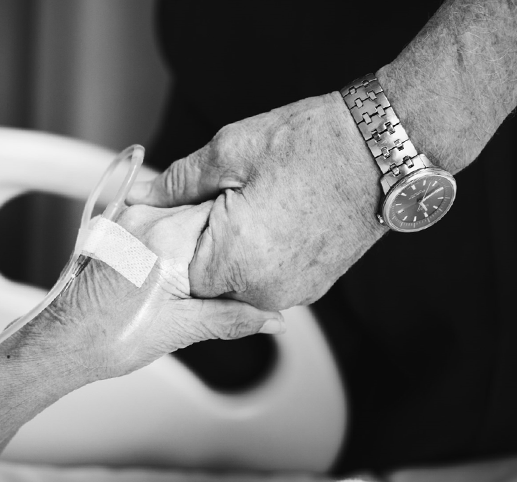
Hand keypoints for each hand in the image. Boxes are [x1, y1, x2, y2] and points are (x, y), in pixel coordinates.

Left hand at [36, 202, 283, 380]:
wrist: (62, 342)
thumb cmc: (107, 338)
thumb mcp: (180, 330)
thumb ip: (230, 317)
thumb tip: (271, 318)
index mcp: (166, 239)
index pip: (224, 214)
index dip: (244, 233)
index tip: (256, 254)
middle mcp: (145, 220)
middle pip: (204, 211)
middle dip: (224, 237)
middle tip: (234, 272)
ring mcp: (129, 221)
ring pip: (183, 215)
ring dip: (200, 238)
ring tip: (201, 276)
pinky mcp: (119, 229)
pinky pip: (161, 221)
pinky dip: (178, 239)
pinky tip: (177, 269)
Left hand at [128, 93, 387, 309]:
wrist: (384, 148)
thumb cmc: (312, 144)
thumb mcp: (229, 152)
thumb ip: (176, 183)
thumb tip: (142, 196)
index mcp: (235, 262)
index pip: (175, 273)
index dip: (172, 240)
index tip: (180, 212)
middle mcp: (265, 290)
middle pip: (206, 282)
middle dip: (200, 246)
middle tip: (218, 200)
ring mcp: (294, 292)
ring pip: (237, 282)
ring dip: (231, 251)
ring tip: (251, 204)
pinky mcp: (314, 285)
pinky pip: (267, 280)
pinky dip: (259, 256)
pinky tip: (270, 218)